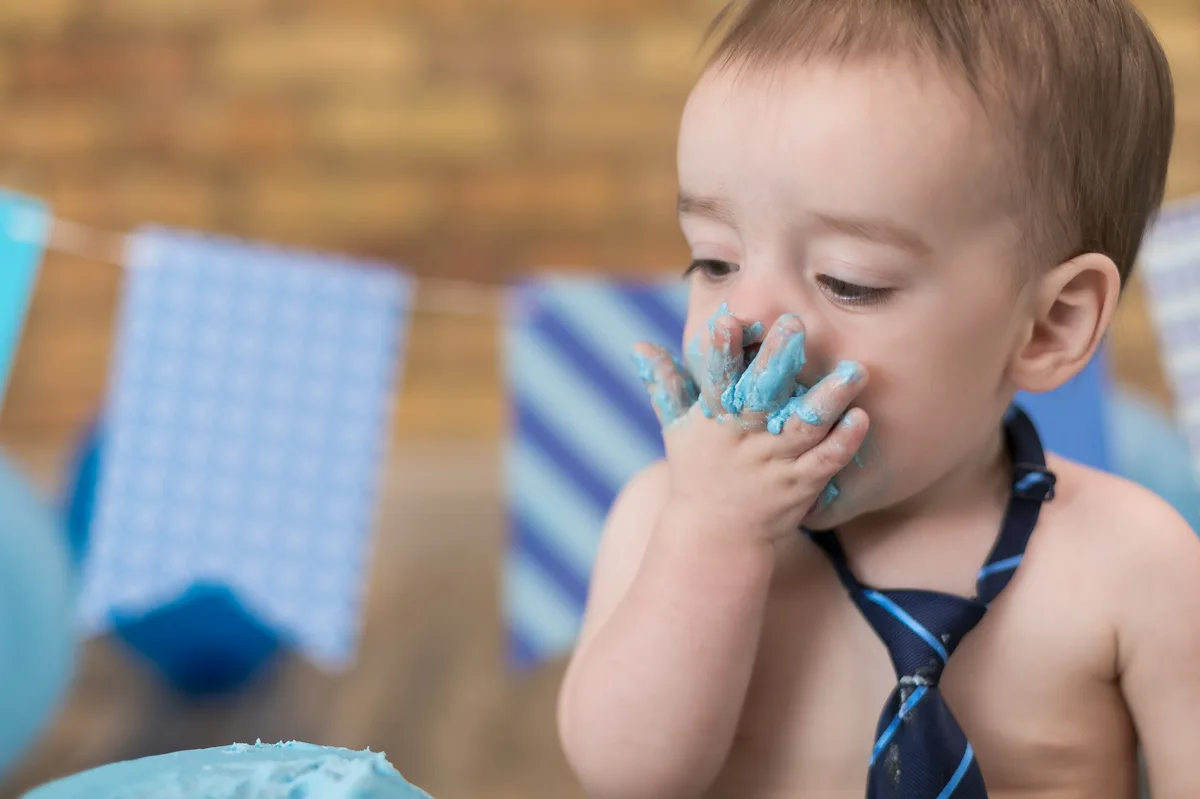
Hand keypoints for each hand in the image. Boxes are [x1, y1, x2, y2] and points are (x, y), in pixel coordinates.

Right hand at [632, 307, 868, 545]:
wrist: (716, 536)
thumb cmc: (697, 471)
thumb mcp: (675, 428)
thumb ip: (665, 384)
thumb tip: (640, 346)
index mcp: (714, 419)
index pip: (714, 379)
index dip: (719, 351)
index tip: (729, 321)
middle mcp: (743, 438)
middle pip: (761, 395)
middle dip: (777, 360)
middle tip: (795, 324)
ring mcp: (773, 463)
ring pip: (803, 427)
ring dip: (829, 398)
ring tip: (854, 371)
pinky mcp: (800, 486)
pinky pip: (824, 462)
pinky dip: (843, 442)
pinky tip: (860, 418)